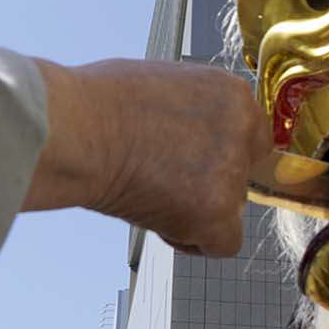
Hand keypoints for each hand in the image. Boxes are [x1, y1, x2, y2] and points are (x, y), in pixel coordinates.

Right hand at [23, 58, 272, 254]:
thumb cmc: (97, 103)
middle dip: (210, 181)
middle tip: (168, 180)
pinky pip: (224, 244)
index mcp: (230, 93)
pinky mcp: (215, 212)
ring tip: (150, 194)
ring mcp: (230, 172)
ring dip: (196, 209)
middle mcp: (240, 130)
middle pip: (243, 172)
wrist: (75, 130)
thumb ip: (191, 109)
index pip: (252, 135)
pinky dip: (193, 241)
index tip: (197, 162)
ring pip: (231, 208)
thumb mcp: (162, 84)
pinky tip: (161, 223)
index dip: (223, 153)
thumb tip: (187, 128)